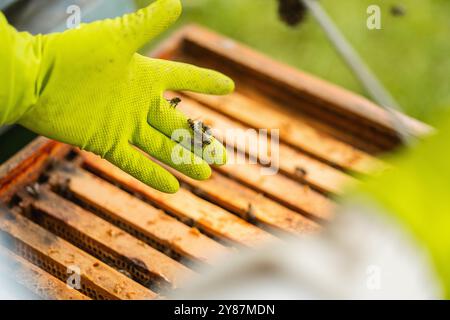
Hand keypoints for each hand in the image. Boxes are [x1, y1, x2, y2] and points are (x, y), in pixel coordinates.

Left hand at [0, 0, 233, 192]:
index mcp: (146, 76)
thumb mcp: (118, 38)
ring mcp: (124, 125)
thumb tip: (177, 3)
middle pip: (178, 125)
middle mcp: (139, 103)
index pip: (185, 78)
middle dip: (201, 142)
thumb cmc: (74, 53)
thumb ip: (147, 23)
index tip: (229, 87)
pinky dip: (153, 176)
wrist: (35, 79)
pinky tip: (173, 189)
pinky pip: (134, 162)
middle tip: (223, 158)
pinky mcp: (106, 143)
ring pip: (162, 148)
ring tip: (206, 176)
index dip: (207, 82)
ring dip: (185, 162)